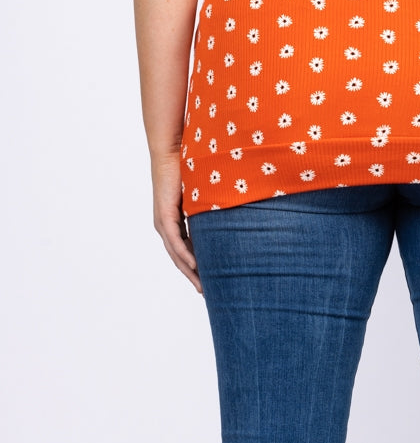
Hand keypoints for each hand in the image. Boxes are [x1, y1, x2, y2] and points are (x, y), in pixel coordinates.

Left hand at [151, 152, 203, 293]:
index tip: (210, 280)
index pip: (185, 250)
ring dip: (189, 271)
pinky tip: (195, 266)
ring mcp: (163, 222)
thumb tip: (233, 209)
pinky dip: (185, 255)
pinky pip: (175, 241)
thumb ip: (212, 204)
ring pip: (176, 254)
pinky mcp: (164, 215)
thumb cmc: (189, 166)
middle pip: (179, 258)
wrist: (172, 150)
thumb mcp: (203, 192)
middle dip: (193, 276)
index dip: (196, 267)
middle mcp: (166, 226)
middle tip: (207, 293)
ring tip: (202, 286)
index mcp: (174, 221)